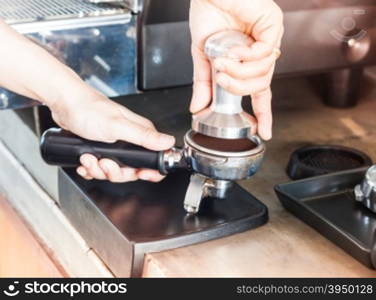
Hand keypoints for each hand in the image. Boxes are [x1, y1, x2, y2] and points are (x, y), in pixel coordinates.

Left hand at [49, 84, 174, 182]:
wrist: (64, 104)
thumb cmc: (88, 109)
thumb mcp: (118, 126)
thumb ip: (144, 136)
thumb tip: (168, 142)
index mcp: (140, 133)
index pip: (155, 158)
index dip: (150, 171)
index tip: (139, 173)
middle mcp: (130, 140)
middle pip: (131, 170)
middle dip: (115, 171)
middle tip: (103, 162)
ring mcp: (115, 145)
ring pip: (114, 170)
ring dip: (98, 169)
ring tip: (88, 158)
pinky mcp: (102, 148)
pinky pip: (100, 168)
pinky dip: (90, 168)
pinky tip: (84, 161)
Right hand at [190, 0, 283, 139]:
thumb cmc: (208, 14)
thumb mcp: (202, 56)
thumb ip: (203, 83)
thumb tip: (198, 107)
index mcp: (246, 61)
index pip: (259, 92)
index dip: (262, 113)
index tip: (262, 131)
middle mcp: (260, 53)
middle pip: (260, 86)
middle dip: (238, 88)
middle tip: (221, 79)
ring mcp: (269, 40)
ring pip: (264, 72)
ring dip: (239, 72)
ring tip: (222, 61)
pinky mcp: (272, 26)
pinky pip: (264, 53)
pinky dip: (246, 56)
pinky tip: (234, 48)